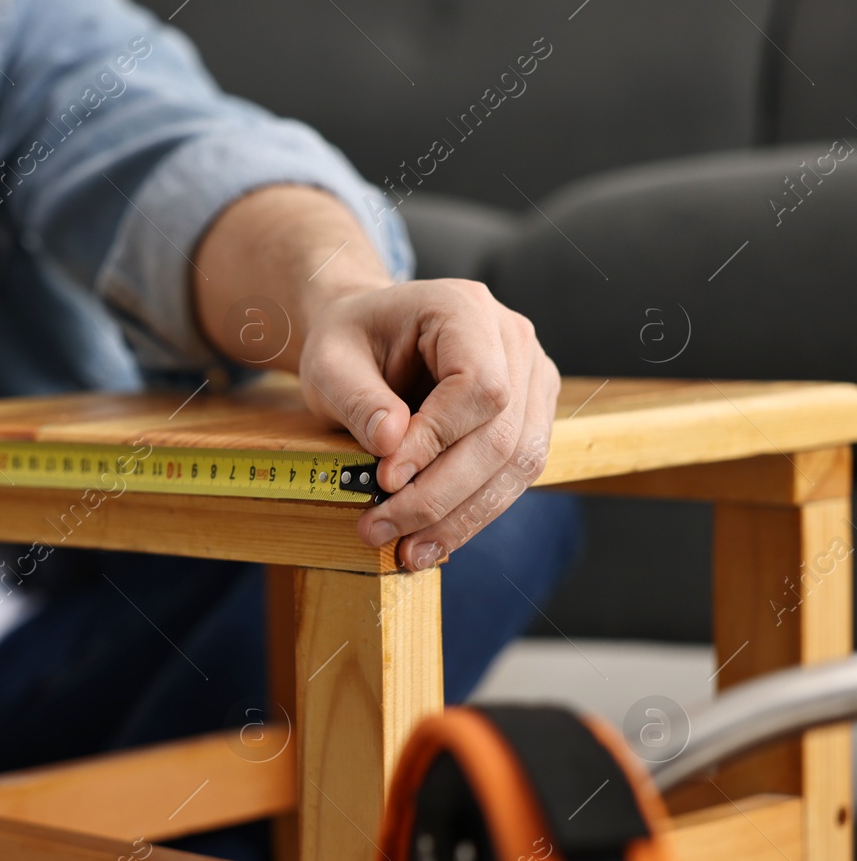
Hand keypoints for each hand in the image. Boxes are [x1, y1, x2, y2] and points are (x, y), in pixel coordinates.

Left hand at [296, 279, 559, 569]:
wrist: (366, 335)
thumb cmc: (349, 342)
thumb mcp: (330, 362)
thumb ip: (358, 399)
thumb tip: (391, 444)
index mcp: (467, 310)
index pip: (478, 387)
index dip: (435, 441)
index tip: (384, 480)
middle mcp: (514, 341)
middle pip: (503, 435)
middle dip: (441, 495)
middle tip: (382, 527)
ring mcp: (531, 380)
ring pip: (518, 464)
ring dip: (461, 517)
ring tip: (407, 550)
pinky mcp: (527, 417)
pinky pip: (512, 475)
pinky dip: (470, 513)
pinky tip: (430, 541)